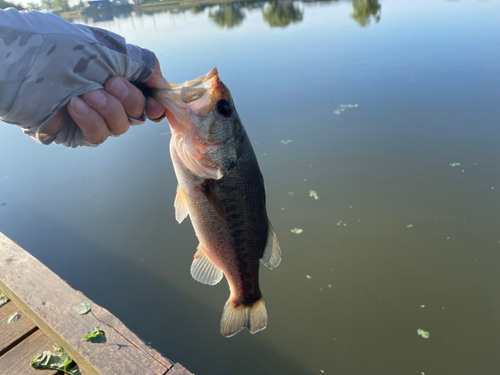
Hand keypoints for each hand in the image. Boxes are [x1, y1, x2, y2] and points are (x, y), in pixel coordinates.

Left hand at [41, 58, 167, 143]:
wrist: (22, 64)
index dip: (155, 102)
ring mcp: (93, 115)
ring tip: (85, 92)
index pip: (146, 94)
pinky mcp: (77, 132)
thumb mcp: (110, 49)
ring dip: (108, 109)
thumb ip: (143, 64)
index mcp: (116, 74)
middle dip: (129, 99)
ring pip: (121, 126)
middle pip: (138, 112)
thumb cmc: (62, 49)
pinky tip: (74, 105)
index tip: (156, 104)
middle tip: (110, 83)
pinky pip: (99, 135)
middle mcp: (107, 96)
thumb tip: (163, 82)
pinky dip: (91, 120)